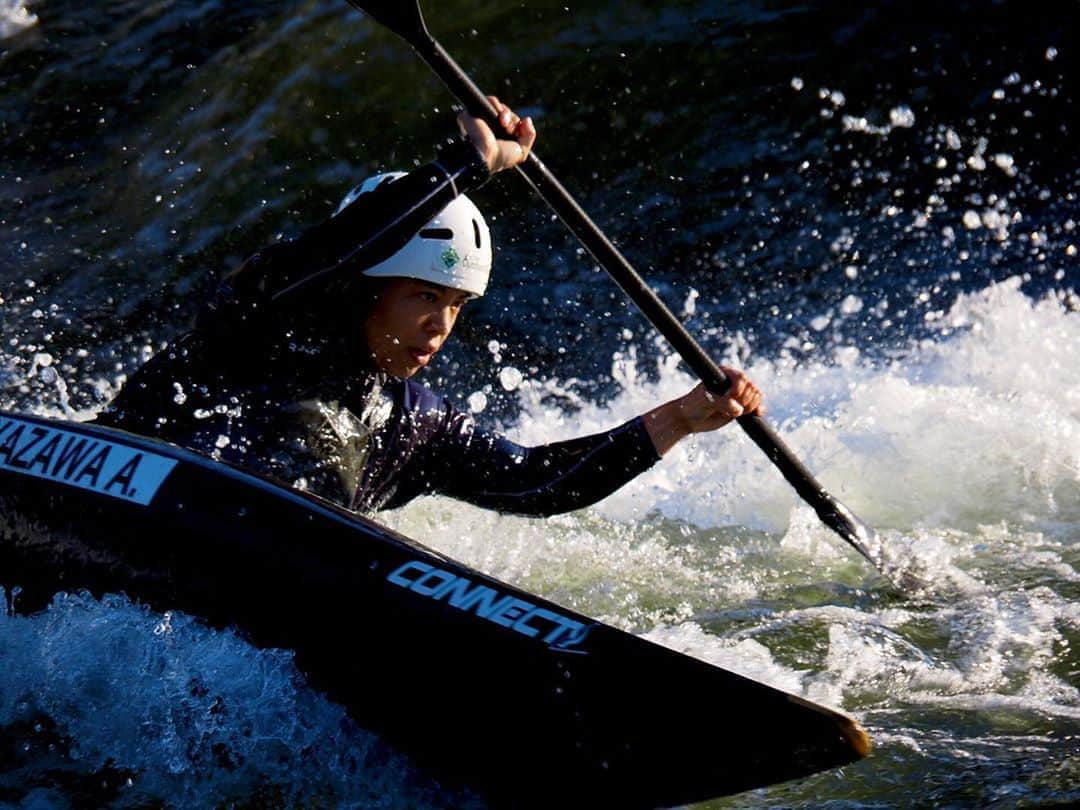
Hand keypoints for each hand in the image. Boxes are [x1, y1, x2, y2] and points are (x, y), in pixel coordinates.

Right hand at [457, 96, 535, 173]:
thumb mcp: (521, 151)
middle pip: (507, 113)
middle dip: (513, 120)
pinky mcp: (473, 112)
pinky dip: (496, 104)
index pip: (513, 122)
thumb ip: (529, 136)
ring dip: (506, 114)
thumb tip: (527, 119)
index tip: (518, 131)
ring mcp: (482, 119)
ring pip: (500, 107)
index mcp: (500, 137)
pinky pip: (490, 100)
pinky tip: (498, 117)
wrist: (483, 154)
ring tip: (503, 124)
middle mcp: (490, 127)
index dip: (518, 125)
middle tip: (509, 130)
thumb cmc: (500, 157)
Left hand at [643, 366, 764, 455]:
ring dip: (750, 406)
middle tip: (729, 408)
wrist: (690, 418)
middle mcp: (734, 382)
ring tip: (734, 413)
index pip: (741, 377)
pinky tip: (755, 414)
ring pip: (756, 396)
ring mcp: (739, 394)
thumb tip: (739, 410)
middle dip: (744, 400)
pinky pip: (757, 406)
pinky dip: (758, 410)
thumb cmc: (695, 405)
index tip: (727, 399)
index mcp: (725, 373)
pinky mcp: (742, 406)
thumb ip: (722, 403)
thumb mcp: (706, 401)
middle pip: (752, 388)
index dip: (738, 390)